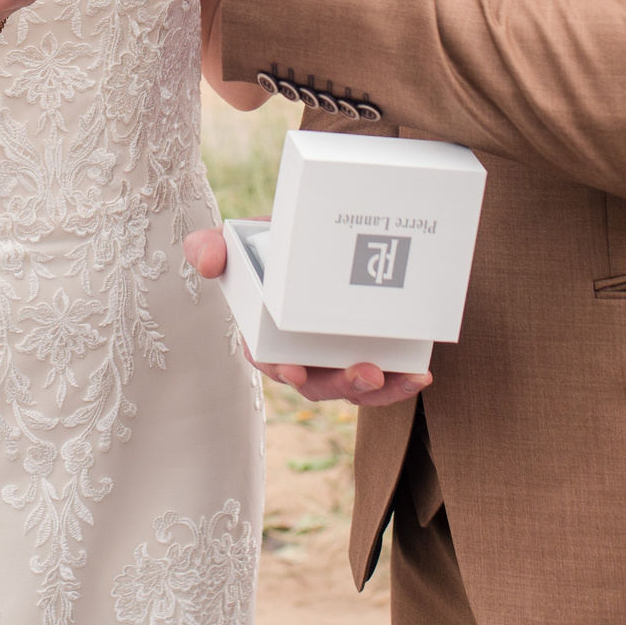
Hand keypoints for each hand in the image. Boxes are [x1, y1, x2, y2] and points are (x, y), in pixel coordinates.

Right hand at [183, 228, 432, 405]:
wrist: (324, 234)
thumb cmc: (278, 244)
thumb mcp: (242, 241)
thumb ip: (215, 247)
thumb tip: (205, 260)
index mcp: (266, 334)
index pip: (268, 358)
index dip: (280, 367)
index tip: (295, 368)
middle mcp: (302, 354)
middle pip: (316, 383)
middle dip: (339, 384)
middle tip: (365, 373)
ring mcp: (336, 359)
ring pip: (352, 389)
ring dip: (376, 390)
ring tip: (397, 377)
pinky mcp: (369, 354)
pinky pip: (384, 379)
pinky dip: (401, 382)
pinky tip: (419, 374)